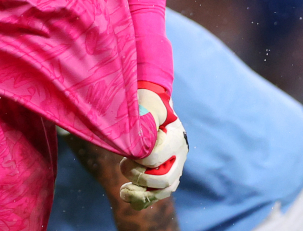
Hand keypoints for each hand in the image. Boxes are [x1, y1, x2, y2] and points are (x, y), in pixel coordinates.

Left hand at [119, 88, 187, 208]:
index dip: (140, 159)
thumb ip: (146, 115)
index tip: (129, 152)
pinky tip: (127, 195)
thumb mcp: (148, 105)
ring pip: (164, 191)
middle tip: (124, 166)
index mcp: (176, 137)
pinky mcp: (167, 176)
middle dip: (142, 178)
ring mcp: (175, 167)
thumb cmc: (148, 105)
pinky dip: (143, 199)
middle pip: (165, 180)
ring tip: (123, 191)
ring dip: (142, 195)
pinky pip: (158, 194)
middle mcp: (179, 155)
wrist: (154, 110)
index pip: (157, 157)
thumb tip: (139, 129)